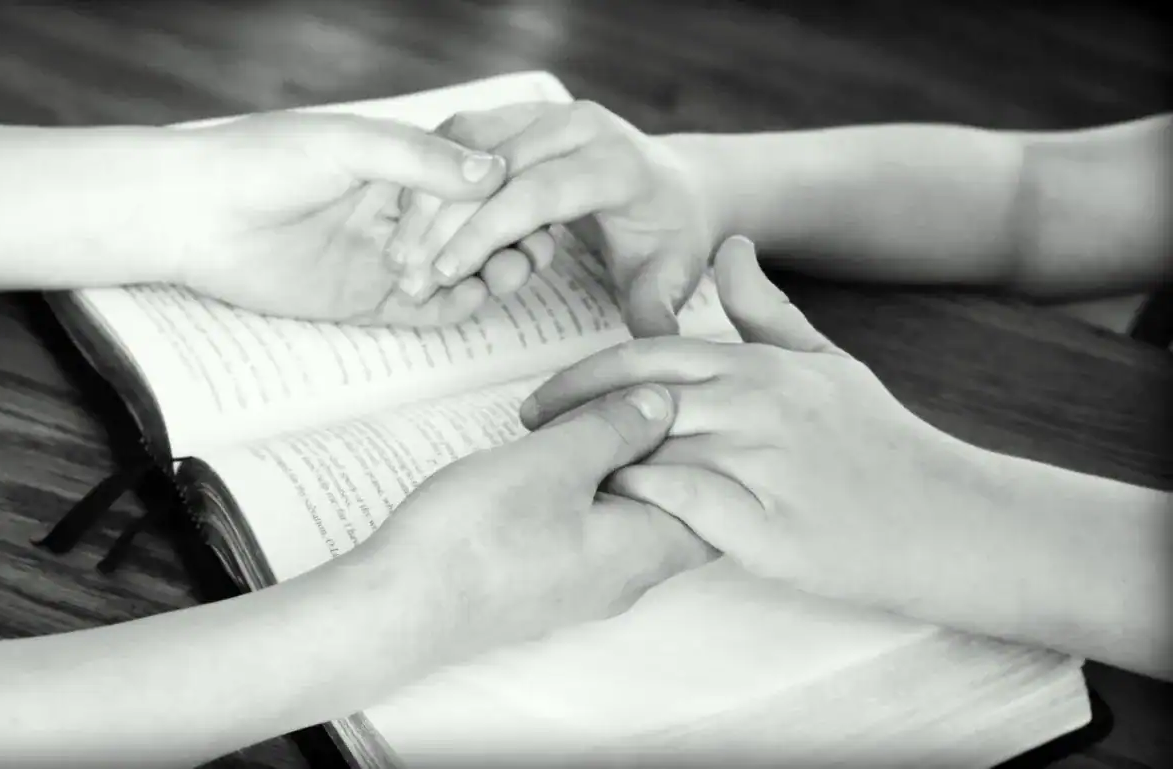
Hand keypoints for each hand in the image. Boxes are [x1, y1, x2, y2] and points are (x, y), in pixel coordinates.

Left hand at [166, 111, 507, 324]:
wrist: (193, 215)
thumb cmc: (261, 161)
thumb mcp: (349, 145)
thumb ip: (420, 160)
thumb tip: (493, 172)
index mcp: (398, 165)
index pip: (471, 183)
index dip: (506, 197)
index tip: (533, 205)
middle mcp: (398, 212)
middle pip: (474, 231)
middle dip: (507, 240)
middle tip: (531, 249)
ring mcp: (384, 258)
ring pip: (457, 272)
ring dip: (489, 273)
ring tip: (509, 273)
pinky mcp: (364, 300)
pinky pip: (423, 311)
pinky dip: (455, 307)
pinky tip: (473, 297)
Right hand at [361, 383, 717, 652]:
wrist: (400, 605)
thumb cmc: (479, 535)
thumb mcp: (555, 460)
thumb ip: (617, 428)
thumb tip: (664, 405)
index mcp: (643, 551)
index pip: (716, 506)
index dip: (709, 450)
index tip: (683, 402)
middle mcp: (624, 580)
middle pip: (672, 510)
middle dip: (661, 454)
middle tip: (632, 402)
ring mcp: (581, 587)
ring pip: (626, 520)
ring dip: (616, 470)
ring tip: (586, 422)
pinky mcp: (543, 584)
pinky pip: (588, 533)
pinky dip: (585, 492)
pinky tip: (551, 460)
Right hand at [384, 101, 714, 335]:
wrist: (673, 185)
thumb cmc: (669, 236)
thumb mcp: (672, 274)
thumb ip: (658, 307)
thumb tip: (654, 340)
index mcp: (616, 163)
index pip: (536, 194)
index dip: (484, 233)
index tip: (444, 274)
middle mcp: (578, 126)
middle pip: (490, 168)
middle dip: (441, 222)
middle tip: (404, 274)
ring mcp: (545, 113)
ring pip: (465, 145)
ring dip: (425, 199)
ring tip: (398, 256)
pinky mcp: (519, 115)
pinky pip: (460, 139)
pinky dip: (429, 179)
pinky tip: (407, 226)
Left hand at [518, 236, 988, 610]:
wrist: (948, 519)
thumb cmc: (878, 442)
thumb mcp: (825, 362)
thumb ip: (766, 309)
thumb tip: (730, 246)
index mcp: (758, 365)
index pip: (644, 359)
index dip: (580, 378)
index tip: (539, 401)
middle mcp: (755, 404)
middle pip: (632, 401)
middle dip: (566, 418)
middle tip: (524, 439)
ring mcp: (762, 463)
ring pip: (649, 451)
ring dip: (592, 466)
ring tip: (548, 486)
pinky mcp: (768, 525)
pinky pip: (681, 508)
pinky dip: (639, 508)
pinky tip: (608, 521)